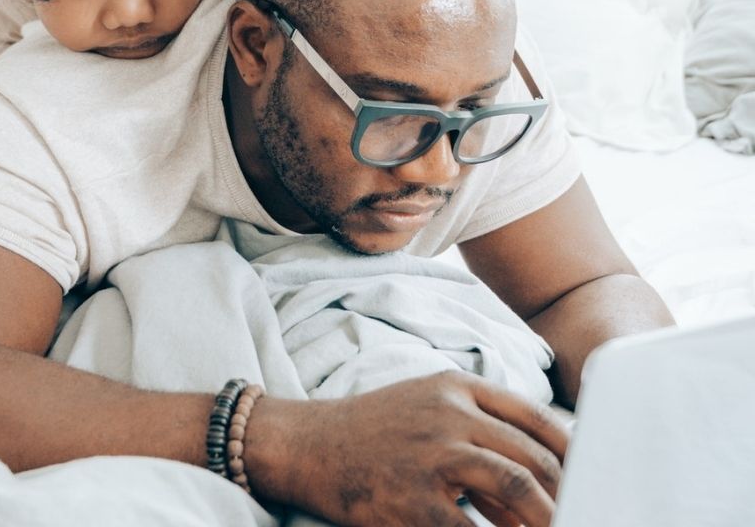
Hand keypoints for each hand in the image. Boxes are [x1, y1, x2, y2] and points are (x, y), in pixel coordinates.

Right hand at [293, 371, 567, 526]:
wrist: (306, 444)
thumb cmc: (371, 429)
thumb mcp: (425, 406)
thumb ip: (479, 430)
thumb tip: (535, 484)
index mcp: (458, 388)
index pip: (537, 418)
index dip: (575, 452)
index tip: (595, 478)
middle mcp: (451, 415)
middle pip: (535, 455)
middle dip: (569, 493)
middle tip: (588, 513)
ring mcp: (432, 456)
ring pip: (518, 486)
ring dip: (548, 516)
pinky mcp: (413, 500)